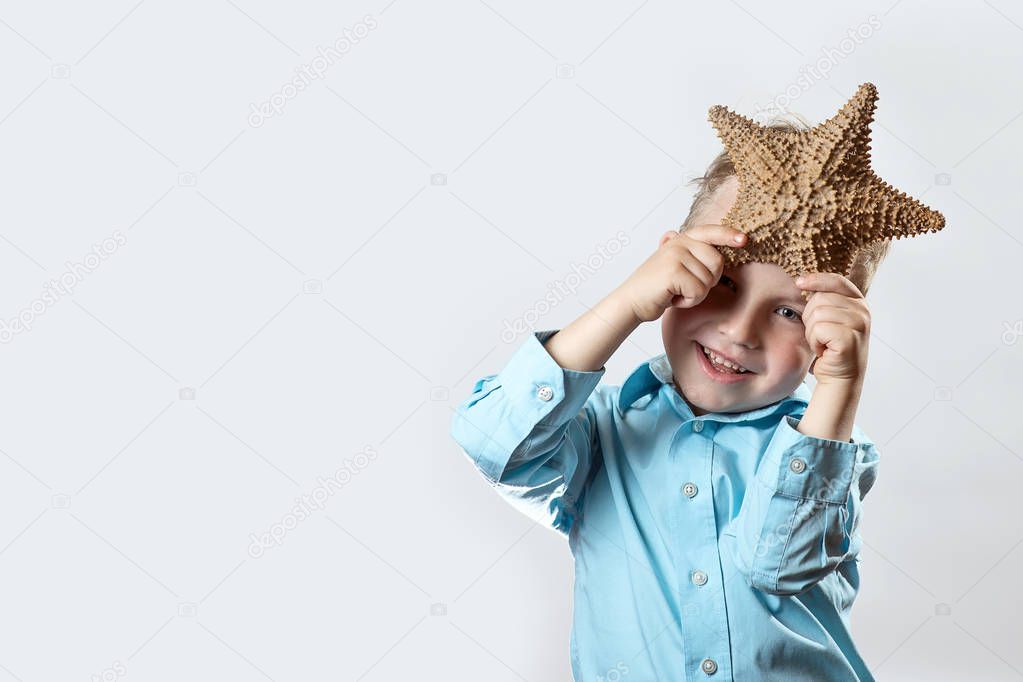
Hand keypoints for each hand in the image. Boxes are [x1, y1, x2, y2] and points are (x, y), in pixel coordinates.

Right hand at [616, 224, 747, 322]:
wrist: (630, 302)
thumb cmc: (654, 287)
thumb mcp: (672, 264)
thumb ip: (685, 253)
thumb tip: (683, 237)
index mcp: (680, 239)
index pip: (710, 232)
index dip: (728, 235)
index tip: (744, 240)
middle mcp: (678, 243)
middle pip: (717, 262)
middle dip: (708, 281)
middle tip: (687, 287)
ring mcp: (675, 255)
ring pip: (708, 280)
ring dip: (696, 294)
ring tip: (676, 292)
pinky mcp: (673, 272)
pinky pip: (698, 291)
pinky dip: (688, 301)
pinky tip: (672, 298)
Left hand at [795, 272, 869, 385]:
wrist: (841, 378)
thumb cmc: (831, 348)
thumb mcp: (830, 319)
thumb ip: (825, 301)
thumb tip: (802, 281)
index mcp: (859, 303)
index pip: (837, 281)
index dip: (816, 280)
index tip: (799, 283)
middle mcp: (863, 311)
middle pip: (820, 298)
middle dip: (810, 317)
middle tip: (819, 335)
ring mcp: (859, 325)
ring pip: (817, 314)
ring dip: (811, 332)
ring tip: (822, 343)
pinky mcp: (849, 338)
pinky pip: (818, 329)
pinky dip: (814, 341)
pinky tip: (824, 350)